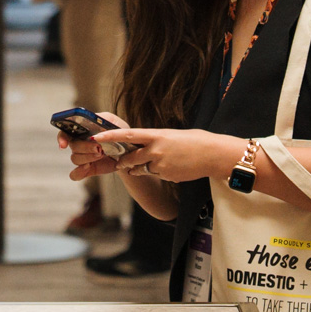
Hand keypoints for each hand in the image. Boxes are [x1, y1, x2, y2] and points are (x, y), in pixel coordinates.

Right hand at [57, 111, 127, 181]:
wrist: (128, 150)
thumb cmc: (118, 132)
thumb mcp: (113, 120)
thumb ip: (102, 119)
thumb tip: (92, 127)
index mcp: (81, 131)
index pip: (65, 132)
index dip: (61, 138)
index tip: (64, 144)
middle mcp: (79, 144)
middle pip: (73, 146)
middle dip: (85, 147)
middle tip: (99, 147)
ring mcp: (83, 158)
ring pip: (75, 159)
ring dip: (88, 157)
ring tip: (102, 154)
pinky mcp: (88, 170)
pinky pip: (75, 174)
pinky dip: (79, 172)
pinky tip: (88, 167)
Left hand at [92, 128, 243, 184]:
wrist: (213, 154)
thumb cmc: (196, 140)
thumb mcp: (172, 135)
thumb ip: (156, 140)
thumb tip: (145, 144)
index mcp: (156, 135)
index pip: (127, 135)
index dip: (110, 137)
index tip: (97, 138)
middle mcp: (155, 150)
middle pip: (130, 158)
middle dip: (124, 162)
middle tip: (121, 163)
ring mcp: (161, 164)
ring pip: (143, 170)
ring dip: (142, 169)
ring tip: (154, 164)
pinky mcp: (167, 176)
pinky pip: (157, 176)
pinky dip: (161, 173)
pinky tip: (174, 168)